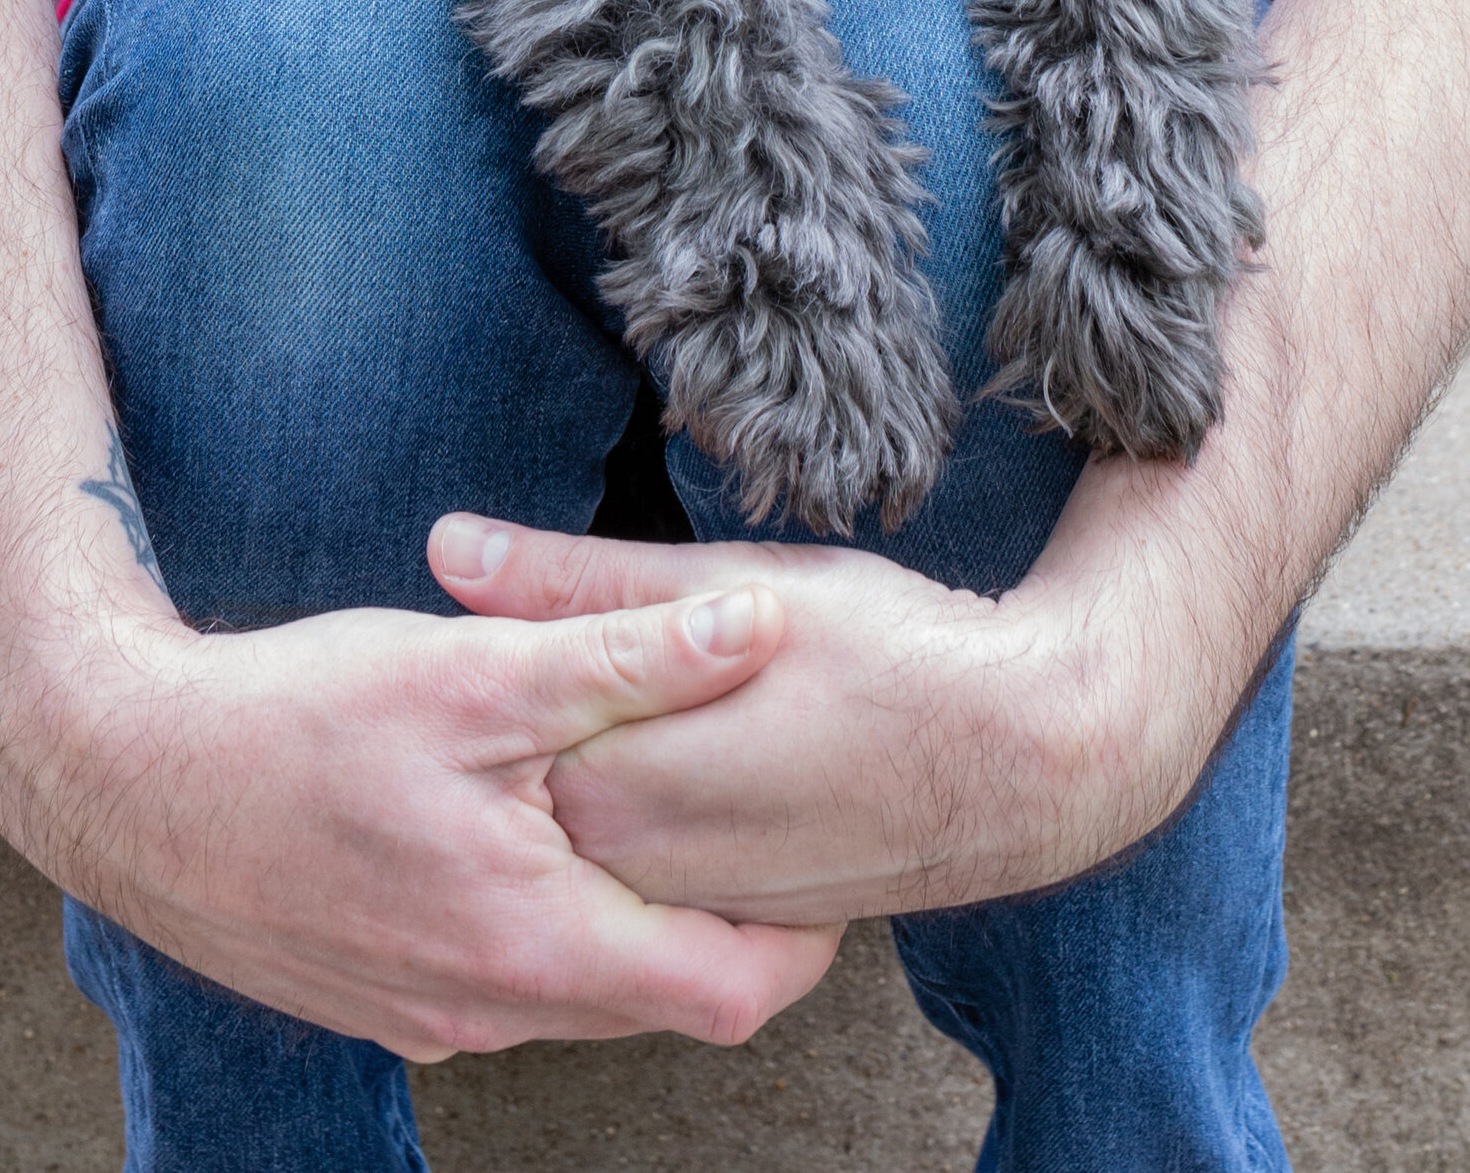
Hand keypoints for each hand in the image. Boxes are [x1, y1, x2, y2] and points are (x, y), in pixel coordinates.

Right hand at [15, 580, 840, 1059]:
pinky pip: (508, 981)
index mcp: (527, 943)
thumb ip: (627, 659)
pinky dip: (548, 917)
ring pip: (583, 991)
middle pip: (660, 998)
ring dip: (628, 914)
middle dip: (720, 916)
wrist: (121, 778)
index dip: (799, 934)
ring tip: (652, 804)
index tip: (821, 853)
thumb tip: (759, 629)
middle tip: (752, 811)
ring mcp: (430, 1018)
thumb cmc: (291, 719)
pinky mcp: (385, 999)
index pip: (726, 995)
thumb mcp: (472, 671)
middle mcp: (487, 1010)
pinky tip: (533, 822)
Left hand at [426, 514, 1139, 930]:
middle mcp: (632, 869)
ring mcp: (684, 909)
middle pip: (529, 788)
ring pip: (589, 837)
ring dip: (592, 772)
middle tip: (585, 651)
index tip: (513, 619)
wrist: (1022, 758)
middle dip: (535, 722)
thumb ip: (574, 579)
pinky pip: (651, 878)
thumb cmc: (881, 651)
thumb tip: (447, 546)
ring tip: (658, 701)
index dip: (495, 664)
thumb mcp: (724, 582)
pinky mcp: (735, 923)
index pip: (490, 729)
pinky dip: (648, 826)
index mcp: (610, 777)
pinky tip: (697, 762)